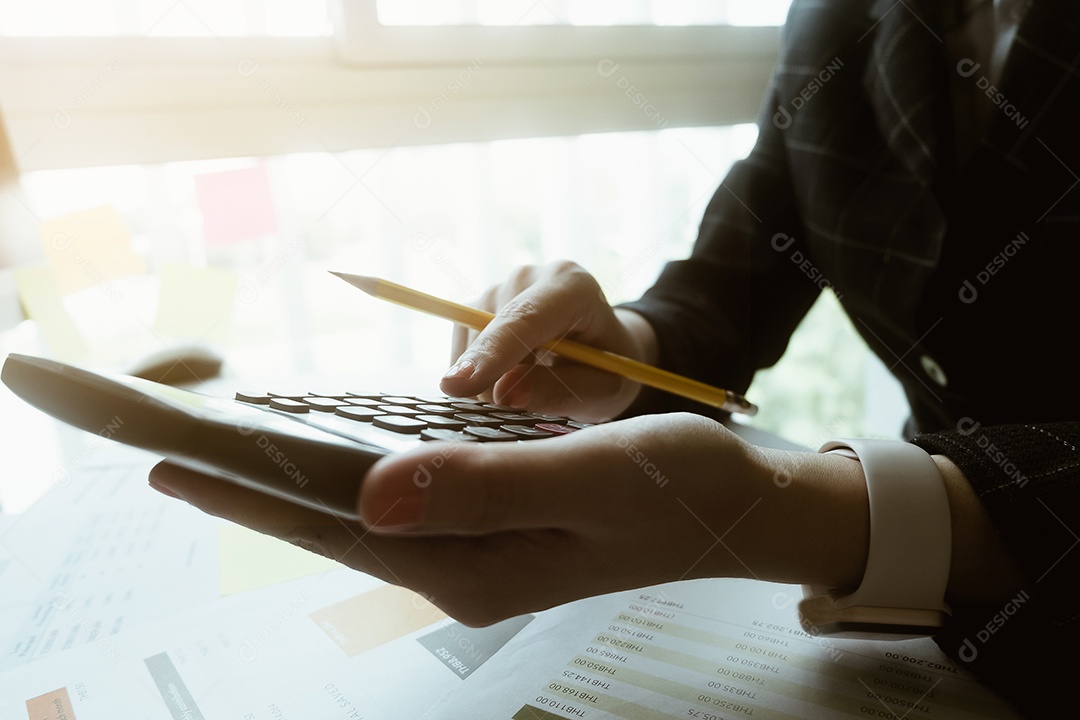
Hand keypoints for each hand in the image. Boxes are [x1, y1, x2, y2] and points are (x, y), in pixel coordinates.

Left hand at [148, 413, 873, 625]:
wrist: (740, 502)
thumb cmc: (679, 485)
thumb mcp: (587, 476)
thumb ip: (483, 486)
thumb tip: (367, 498)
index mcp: (475, 569)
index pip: (338, 531)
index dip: (251, 497)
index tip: (172, 464)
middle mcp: (465, 567)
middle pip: (338, 527)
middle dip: (256, 491)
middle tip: (175, 452)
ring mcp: (481, 547)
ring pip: (368, 512)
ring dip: (300, 480)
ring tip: (232, 448)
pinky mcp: (497, 520)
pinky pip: (409, 495)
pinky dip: (359, 469)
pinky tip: (330, 448)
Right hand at [441, 261, 658, 421]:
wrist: (600, 347)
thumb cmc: (608, 370)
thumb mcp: (602, 391)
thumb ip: (559, 392)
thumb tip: (503, 394)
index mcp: (572, 286)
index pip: (524, 320)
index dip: (492, 353)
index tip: (459, 384)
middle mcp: (529, 277)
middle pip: (490, 335)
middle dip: (496, 382)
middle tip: (531, 403)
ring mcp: (497, 287)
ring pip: (468, 345)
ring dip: (486, 382)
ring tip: (528, 385)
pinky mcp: (474, 305)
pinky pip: (460, 350)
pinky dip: (477, 376)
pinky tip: (509, 375)